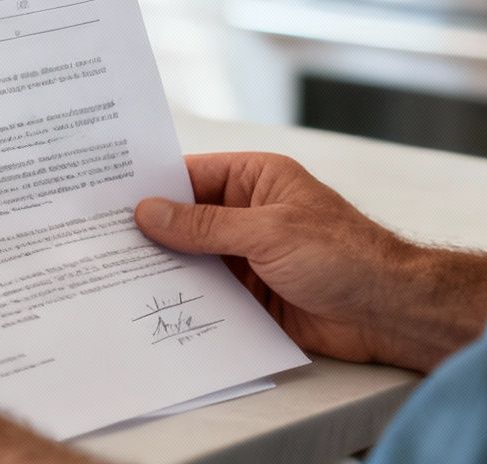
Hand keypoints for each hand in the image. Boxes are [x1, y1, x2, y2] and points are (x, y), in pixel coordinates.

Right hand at [135, 153, 486, 372]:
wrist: (388, 311)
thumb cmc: (343, 254)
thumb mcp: (267, 232)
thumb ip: (205, 226)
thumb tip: (150, 213)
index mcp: (257, 179)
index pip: (192, 175)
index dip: (152, 186)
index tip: (107, 196)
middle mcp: (249, 214)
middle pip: (187, 220)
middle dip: (150, 231)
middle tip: (98, 240)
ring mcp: (249, 256)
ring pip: (194, 259)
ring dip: (164, 269)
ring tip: (111, 277)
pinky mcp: (252, 296)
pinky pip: (209, 295)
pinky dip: (185, 300)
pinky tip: (151, 307)